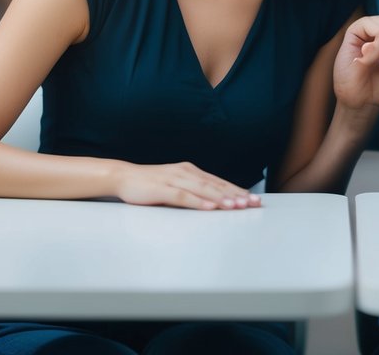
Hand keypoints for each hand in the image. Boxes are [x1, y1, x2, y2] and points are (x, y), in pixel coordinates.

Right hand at [114, 161, 260, 210]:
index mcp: (191, 171)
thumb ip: (194, 190)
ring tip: (236, 206)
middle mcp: (186, 172)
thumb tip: (216, 201)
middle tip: (253, 203)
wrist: (124, 176)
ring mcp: (174, 180)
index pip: (219, 182)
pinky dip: (198, 202)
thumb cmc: (152, 183)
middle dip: (236, 195)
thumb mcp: (177, 184)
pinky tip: (209, 208)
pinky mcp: (162, 189)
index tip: (253, 199)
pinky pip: (183, 196)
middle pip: (215, 185)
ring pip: (202, 190)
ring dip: (221, 198)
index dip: (237, 190)